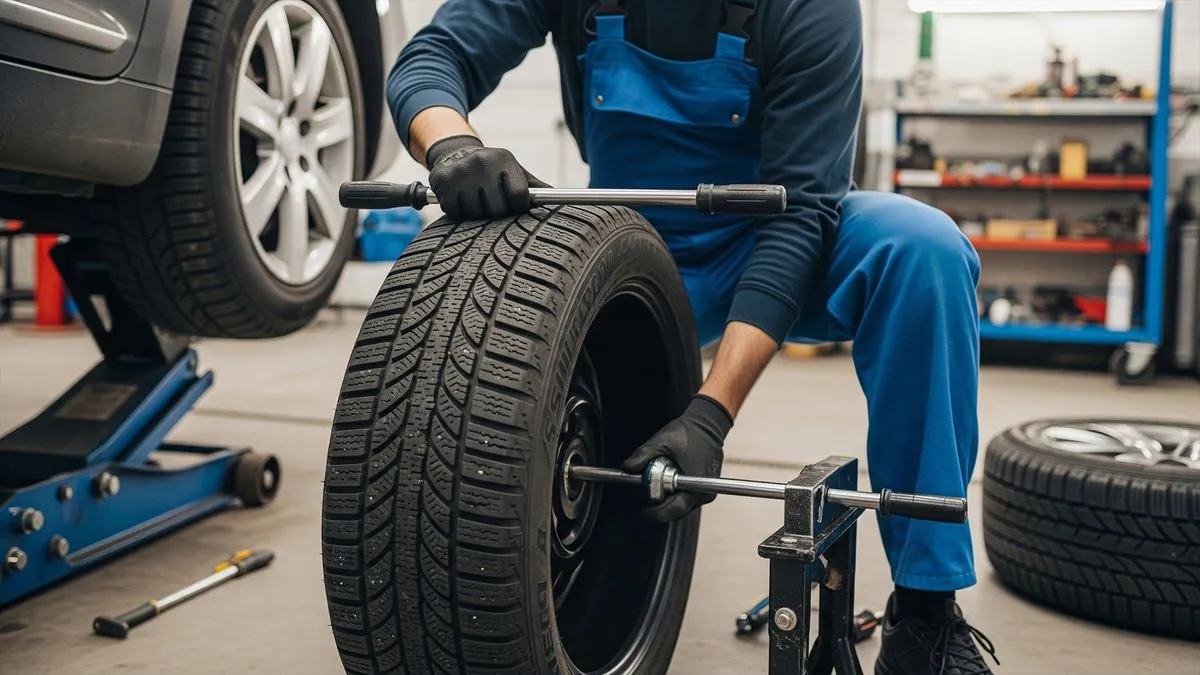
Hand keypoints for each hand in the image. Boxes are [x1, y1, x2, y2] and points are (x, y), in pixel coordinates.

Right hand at [424, 134, 548, 218]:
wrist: (455, 154)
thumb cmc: (492, 170)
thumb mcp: (514, 171)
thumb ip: (534, 186)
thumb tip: (558, 199)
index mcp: (504, 158)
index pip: (519, 196)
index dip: (517, 206)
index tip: (513, 203)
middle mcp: (482, 161)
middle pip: (498, 209)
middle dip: (496, 210)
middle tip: (490, 199)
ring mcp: (460, 171)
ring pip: (476, 213)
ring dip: (477, 212)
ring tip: (475, 196)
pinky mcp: (442, 180)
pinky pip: (455, 212)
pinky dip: (458, 211)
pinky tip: (460, 196)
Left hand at [622, 394, 733, 522]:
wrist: (708, 424)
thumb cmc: (688, 432)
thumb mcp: (661, 441)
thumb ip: (642, 455)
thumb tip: (627, 468)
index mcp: (695, 483)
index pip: (675, 509)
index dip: (656, 512)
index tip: (642, 509)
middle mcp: (704, 492)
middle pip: (678, 511)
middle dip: (659, 508)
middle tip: (643, 501)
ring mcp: (707, 491)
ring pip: (683, 507)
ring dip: (668, 502)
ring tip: (654, 490)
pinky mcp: (708, 488)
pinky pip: (689, 500)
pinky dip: (676, 496)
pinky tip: (667, 485)